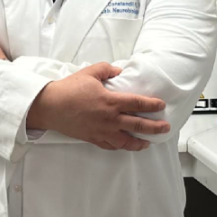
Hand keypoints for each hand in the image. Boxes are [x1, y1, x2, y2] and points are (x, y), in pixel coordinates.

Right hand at [26, 62, 168, 150]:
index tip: (161, 106)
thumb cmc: (68, 89)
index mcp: (110, 101)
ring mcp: (102, 131)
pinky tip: (124, 145)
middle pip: (138, 125)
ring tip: (148, 142)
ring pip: (126, 141)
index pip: (137, 104)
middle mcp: (109, 119)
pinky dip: (120, 147)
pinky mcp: (92, 138)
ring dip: (139, 142)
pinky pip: (110, 146)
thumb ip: (106, 69)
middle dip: (154, 127)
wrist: (50, 107)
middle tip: (165, 128)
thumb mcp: (89, 73)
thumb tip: (117, 71)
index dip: (152, 105)